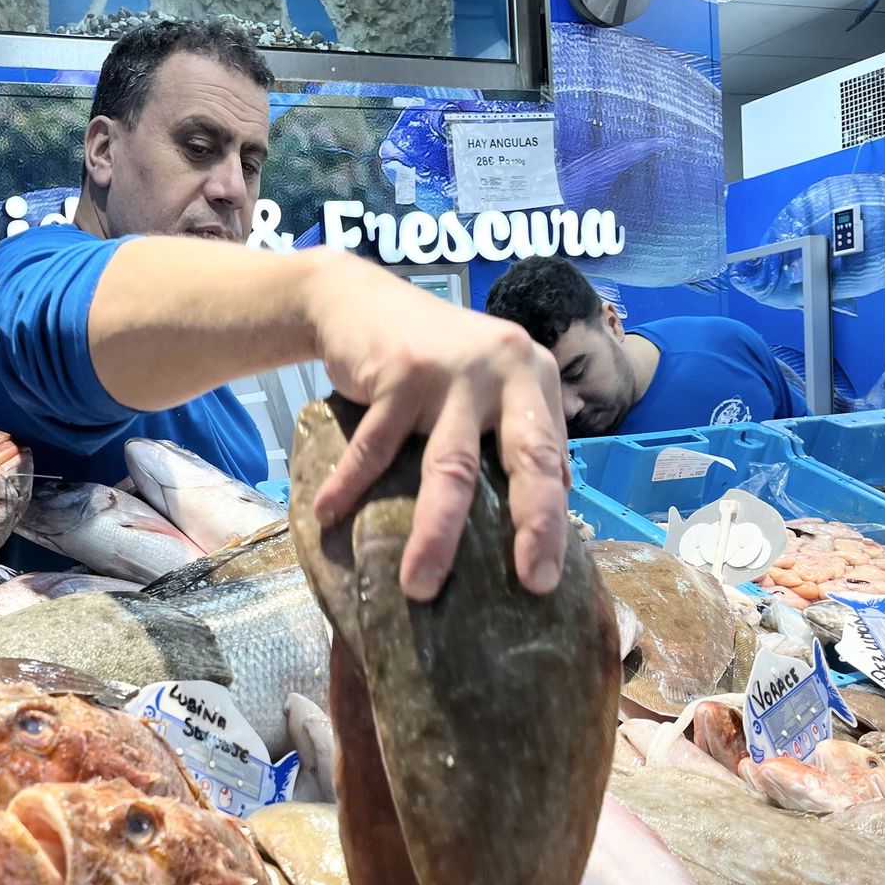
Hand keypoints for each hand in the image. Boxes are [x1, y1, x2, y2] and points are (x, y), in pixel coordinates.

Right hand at [304, 253, 570, 601]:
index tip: (543, 578)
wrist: (356, 298)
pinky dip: (348, 485)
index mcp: (533, 379)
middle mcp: (505, 368)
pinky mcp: (400, 370)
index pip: (552, 458)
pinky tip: (329, 515)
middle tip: (530, 580)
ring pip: (450, 466)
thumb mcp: (485, 386)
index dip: (553, 519)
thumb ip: (517, 432)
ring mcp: (452, 369)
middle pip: (525, 457)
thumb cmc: (427, 360)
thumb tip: (555, 504)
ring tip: (418, 586)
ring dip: (434, 533)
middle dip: (533, 525)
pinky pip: (375, 446)